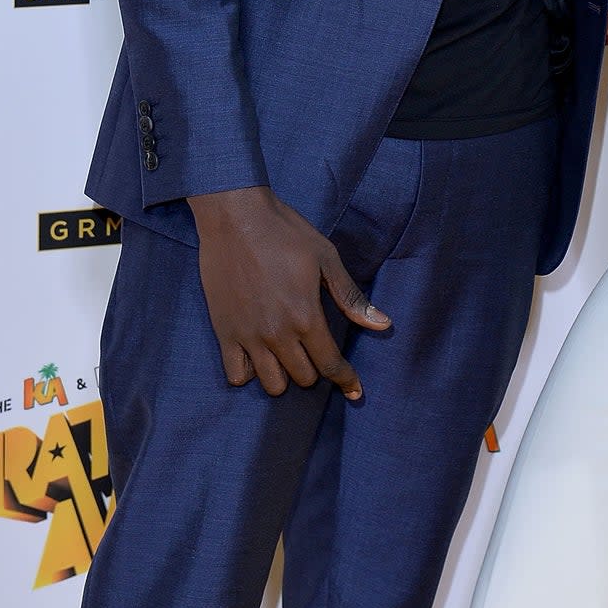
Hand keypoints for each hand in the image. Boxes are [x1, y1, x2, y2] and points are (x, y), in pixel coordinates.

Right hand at [188, 185, 390, 399]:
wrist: (235, 217)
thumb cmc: (285, 233)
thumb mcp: (326, 258)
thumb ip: (351, 297)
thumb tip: (383, 325)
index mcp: (306, 317)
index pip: (330, 364)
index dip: (346, 380)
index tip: (354, 390)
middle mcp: (277, 334)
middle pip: (303, 377)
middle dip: (317, 370)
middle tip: (316, 351)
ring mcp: (248, 336)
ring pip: (272, 384)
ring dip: (285, 375)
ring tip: (289, 355)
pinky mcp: (224, 332)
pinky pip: (237, 375)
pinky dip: (250, 373)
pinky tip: (259, 357)